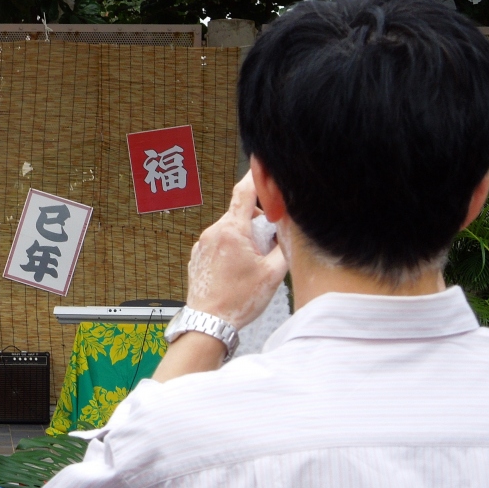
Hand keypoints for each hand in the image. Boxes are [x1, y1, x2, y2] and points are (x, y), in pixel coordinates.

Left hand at [184, 171, 287, 329]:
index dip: (256, 176)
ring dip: (245, 238)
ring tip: (253, 264)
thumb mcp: (273, 274)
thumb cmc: (237, 301)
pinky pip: (219, 242)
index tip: (263, 165)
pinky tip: (238, 270)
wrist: (207, 322)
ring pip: (230, 229)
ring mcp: (203, 243)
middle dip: (258, 222)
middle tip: (269, 244)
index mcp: (231, 231)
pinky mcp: (198, 255)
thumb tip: (290, 230)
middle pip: (240, 213)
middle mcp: (213, 232)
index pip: (244, 192)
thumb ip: (284, 245)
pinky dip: (232, 248)